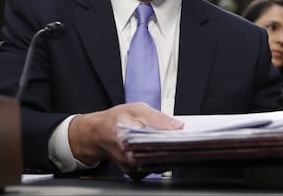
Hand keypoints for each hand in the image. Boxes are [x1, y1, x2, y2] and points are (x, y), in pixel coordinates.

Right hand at [68, 102, 183, 171]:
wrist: (99, 134)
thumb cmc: (115, 120)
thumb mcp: (136, 109)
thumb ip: (158, 117)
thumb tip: (177, 126)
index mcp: (126, 138)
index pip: (155, 143)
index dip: (170, 139)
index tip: (182, 135)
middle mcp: (129, 158)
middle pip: (159, 155)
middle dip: (172, 146)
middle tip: (182, 137)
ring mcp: (133, 168)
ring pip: (159, 162)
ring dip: (168, 152)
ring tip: (172, 140)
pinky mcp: (137, 173)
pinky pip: (154, 166)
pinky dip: (161, 157)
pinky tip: (163, 147)